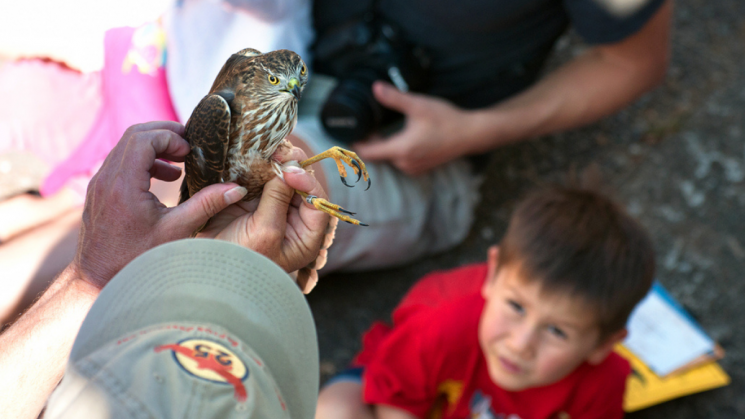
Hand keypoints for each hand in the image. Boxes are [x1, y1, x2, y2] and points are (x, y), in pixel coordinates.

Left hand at [74, 121, 246, 288]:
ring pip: (125, 146)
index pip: (145, 139)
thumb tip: (236, 190)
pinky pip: (120, 161)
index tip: (190, 151)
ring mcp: (99, 184)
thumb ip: (207, 205)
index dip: (170, 138)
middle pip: (134, 134)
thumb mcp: (177, 231)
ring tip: (180, 161)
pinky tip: (165, 178)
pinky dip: (143, 160)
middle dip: (164, 134)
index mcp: (124, 184)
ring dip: (154, 147)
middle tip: (189, 145)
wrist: (98, 279)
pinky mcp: (99, 191)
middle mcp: (106, 179)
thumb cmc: (137, 259)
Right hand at [196, 147, 330, 273]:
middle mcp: (291, 222)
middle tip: (281, 151)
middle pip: (300, 187)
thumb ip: (278, 199)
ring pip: (280, 181)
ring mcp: (270, 211)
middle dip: (292, 167)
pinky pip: (259, 181)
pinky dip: (258, 168)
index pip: (317, 204)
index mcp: (304, 237)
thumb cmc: (243, 261)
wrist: (208, 269)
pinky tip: (256, 157)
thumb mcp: (266, 232)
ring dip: (276, 164)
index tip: (291, 171)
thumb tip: (289, 169)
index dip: (308, 183)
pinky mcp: (250, 204)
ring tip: (271, 149)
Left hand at [353, 81, 475, 174]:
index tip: (351, 134)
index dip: (357, 144)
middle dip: (370, 142)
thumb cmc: (446, 120)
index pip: (368, 153)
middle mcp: (405, 163)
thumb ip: (394, 98)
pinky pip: (401, 161)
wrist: (470, 134)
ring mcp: (413, 168)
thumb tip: (375, 88)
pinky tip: (399, 137)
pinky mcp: (421, 167)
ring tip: (381, 130)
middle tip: (368, 126)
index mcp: (401, 150)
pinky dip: (395, 151)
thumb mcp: (417, 105)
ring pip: (389, 159)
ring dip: (384, 147)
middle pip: (378, 156)